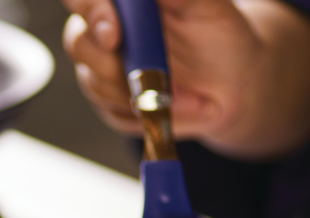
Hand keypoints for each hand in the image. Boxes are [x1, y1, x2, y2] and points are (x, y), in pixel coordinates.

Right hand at [60, 0, 309, 158]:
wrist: (232, 83)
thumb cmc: (220, 35)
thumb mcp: (209, 7)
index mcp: (125, 1)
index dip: (92, 11)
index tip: (114, 36)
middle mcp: (104, 28)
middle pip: (77, 41)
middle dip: (109, 64)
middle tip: (148, 77)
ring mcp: (102, 66)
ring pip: (93, 81)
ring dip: (137, 94)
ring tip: (181, 95)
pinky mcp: (109, 100)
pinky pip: (111, 111)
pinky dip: (145, 113)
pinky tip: (175, 107)